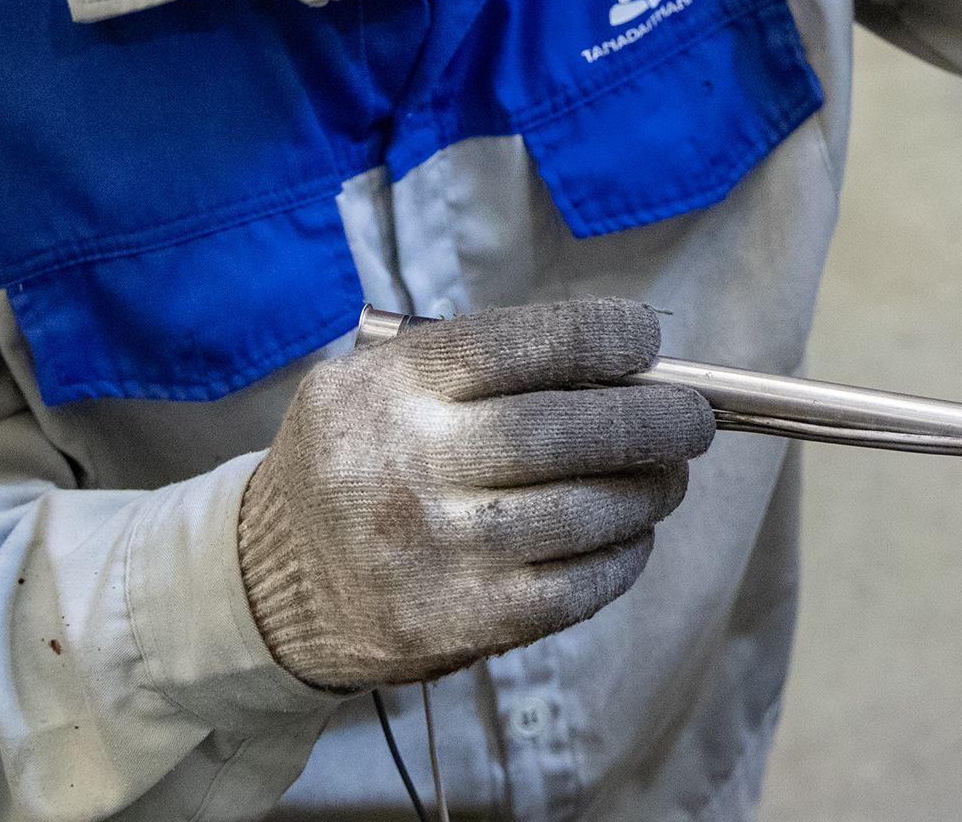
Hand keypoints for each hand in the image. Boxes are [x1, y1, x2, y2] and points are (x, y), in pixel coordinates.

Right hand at [236, 299, 713, 690]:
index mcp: (392, 387)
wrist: (268, 582)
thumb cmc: (355, 460)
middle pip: (568, 432)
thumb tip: (619, 364)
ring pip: (585, 513)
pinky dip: (621, 558)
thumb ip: (480, 365)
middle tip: (693, 419)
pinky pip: (573, 588)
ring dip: (647, 490)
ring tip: (667, 475)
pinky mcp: (458, 623)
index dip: (605, 338)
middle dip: (653, 420)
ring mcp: (436, 551)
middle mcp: (411, 465)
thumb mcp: (379, 383)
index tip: (648, 341)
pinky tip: (631, 535)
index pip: (522, 345)